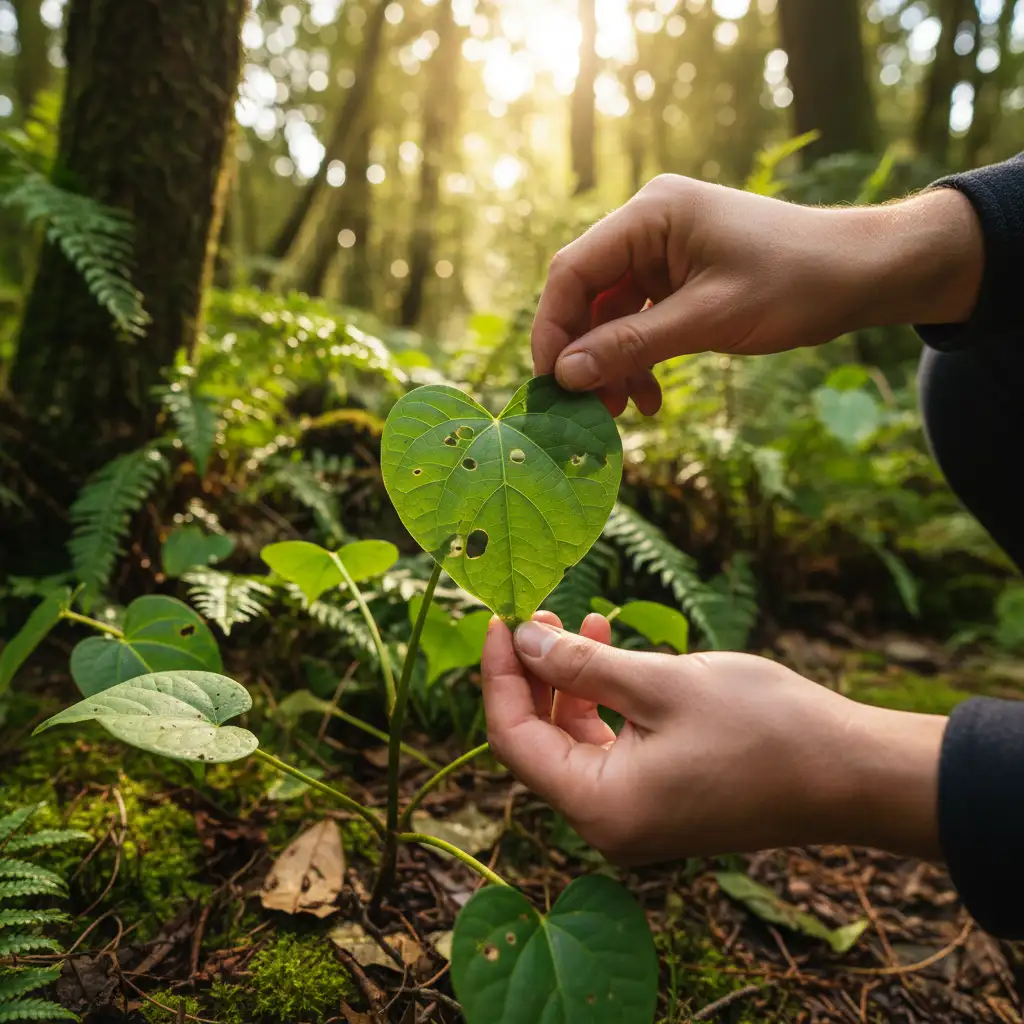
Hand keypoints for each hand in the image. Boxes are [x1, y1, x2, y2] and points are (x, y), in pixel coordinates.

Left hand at [481, 614, 945, 863]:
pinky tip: (614, 652)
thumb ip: (581, 666)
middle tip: (540, 614)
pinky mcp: (661, 799)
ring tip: (583, 621)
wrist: (851, 773)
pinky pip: (611, 747)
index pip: (514, 739)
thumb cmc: (763, 728)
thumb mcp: (661, 683)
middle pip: (540, 740)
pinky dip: (604, 701)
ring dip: (571, 681)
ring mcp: (636, 815)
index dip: (500, 675)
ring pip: (575, 740)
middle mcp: (609, 822)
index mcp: (600, 807)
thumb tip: (523, 641)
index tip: (502, 620)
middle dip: (535, 674)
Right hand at [531, 175, 983, 414]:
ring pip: (612, 312)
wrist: (862, 273)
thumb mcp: (708, 319)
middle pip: (588, 293)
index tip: (550, 383)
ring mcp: (664, 249)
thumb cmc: (796, 283)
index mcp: (652, 214)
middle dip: (586, 352)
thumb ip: (632, 345)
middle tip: (588, 406)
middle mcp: (650, 224)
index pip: (574, 270)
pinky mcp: (680, 274)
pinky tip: (651, 397)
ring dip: (614, 363)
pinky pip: (641, 318)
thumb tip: (565, 375)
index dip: (553, 328)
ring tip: (623, 411)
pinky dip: (641, 357)